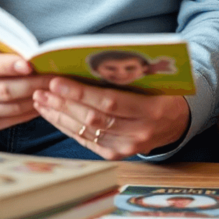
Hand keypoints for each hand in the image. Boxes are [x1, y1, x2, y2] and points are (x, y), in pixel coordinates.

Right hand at [0, 38, 51, 130]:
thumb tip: (16, 45)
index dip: (8, 66)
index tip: (30, 64)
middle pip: (2, 90)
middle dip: (32, 83)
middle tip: (54, 76)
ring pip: (11, 107)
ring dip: (36, 97)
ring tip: (54, 87)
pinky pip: (13, 119)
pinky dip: (31, 110)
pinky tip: (44, 98)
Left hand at [32, 78, 190, 158]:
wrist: (178, 121)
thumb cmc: (163, 92)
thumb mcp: (154, 80)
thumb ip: (128, 76)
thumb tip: (88, 64)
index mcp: (151, 110)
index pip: (109, 102)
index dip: (80, 92)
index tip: (57, 81)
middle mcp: (139, 133)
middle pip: (94, 118)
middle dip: (64, 103)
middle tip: (42, 90)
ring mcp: (127, 147)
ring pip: (86, 131)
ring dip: (60, 115)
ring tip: (41, 100)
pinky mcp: (117, 155)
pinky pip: (87, 142)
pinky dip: (67, 127)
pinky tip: (53, 115)